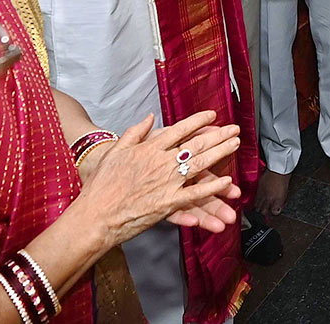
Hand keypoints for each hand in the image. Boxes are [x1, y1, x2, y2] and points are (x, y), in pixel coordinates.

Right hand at [79, 111, 241, 246]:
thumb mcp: (116, 151)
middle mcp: (161, 162)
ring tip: (234, 145)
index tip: (212, 115)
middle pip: (195, 144)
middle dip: (217, 135)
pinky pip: (195, 193)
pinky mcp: (168, 203)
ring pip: (200, 164)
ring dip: (220, 153)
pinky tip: (226, 181)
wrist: (94, 214)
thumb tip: (149, 117)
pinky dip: (211, 187)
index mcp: (149, 148)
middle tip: (234, 129)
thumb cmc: (101, 184)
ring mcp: (166, 182)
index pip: (179, 129)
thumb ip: (135, 132)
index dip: (198, 121)